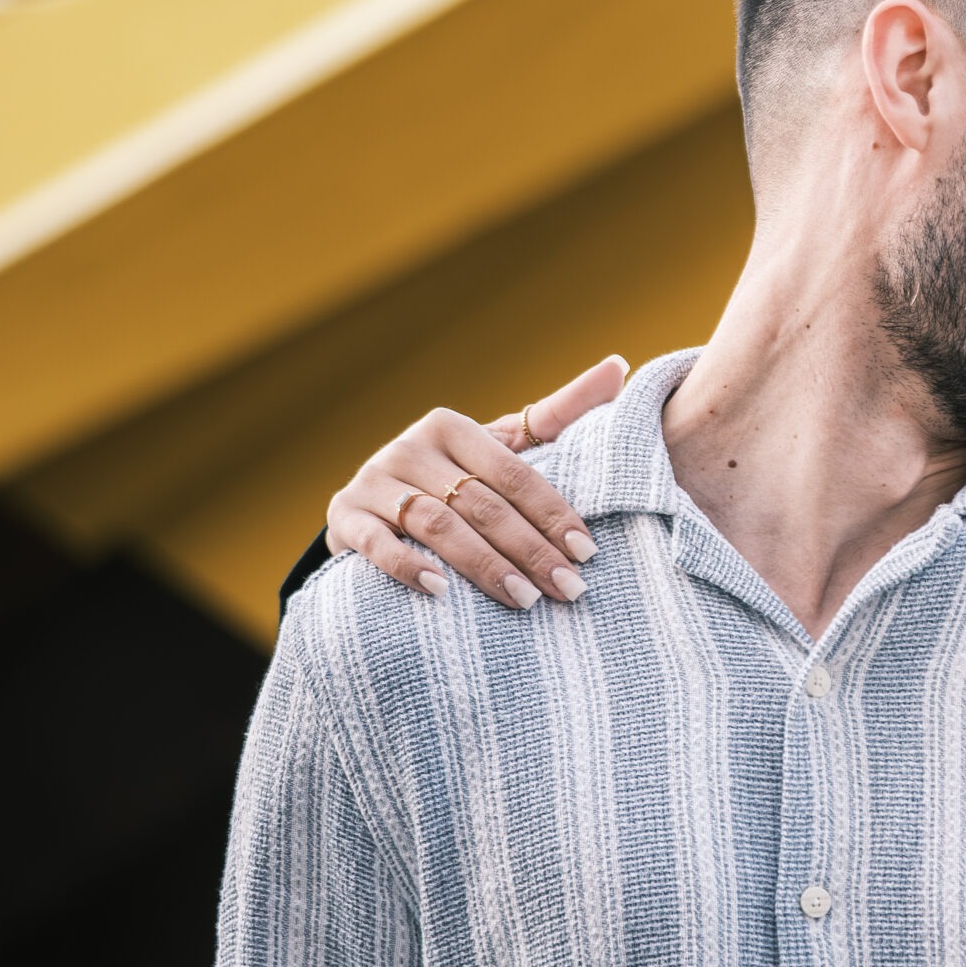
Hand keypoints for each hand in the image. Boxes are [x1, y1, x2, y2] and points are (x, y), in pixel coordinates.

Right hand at [323, 355, 628, 608]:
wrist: (372, 507)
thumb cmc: (454, 477)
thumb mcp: (500, 445)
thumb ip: (558, 413)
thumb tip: (619, 367)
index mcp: (452, 426)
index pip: (514, 474)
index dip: (552, 512)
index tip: (587, 552)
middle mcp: (410, 447)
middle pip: (481, 503)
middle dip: (529, 550)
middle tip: (567, 589)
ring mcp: (373, 481)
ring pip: (437, 524)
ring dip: (483, 564)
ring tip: (523, 599)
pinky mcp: (346, 517)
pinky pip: (377, 542)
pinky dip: (408, 566)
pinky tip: (441, 592)